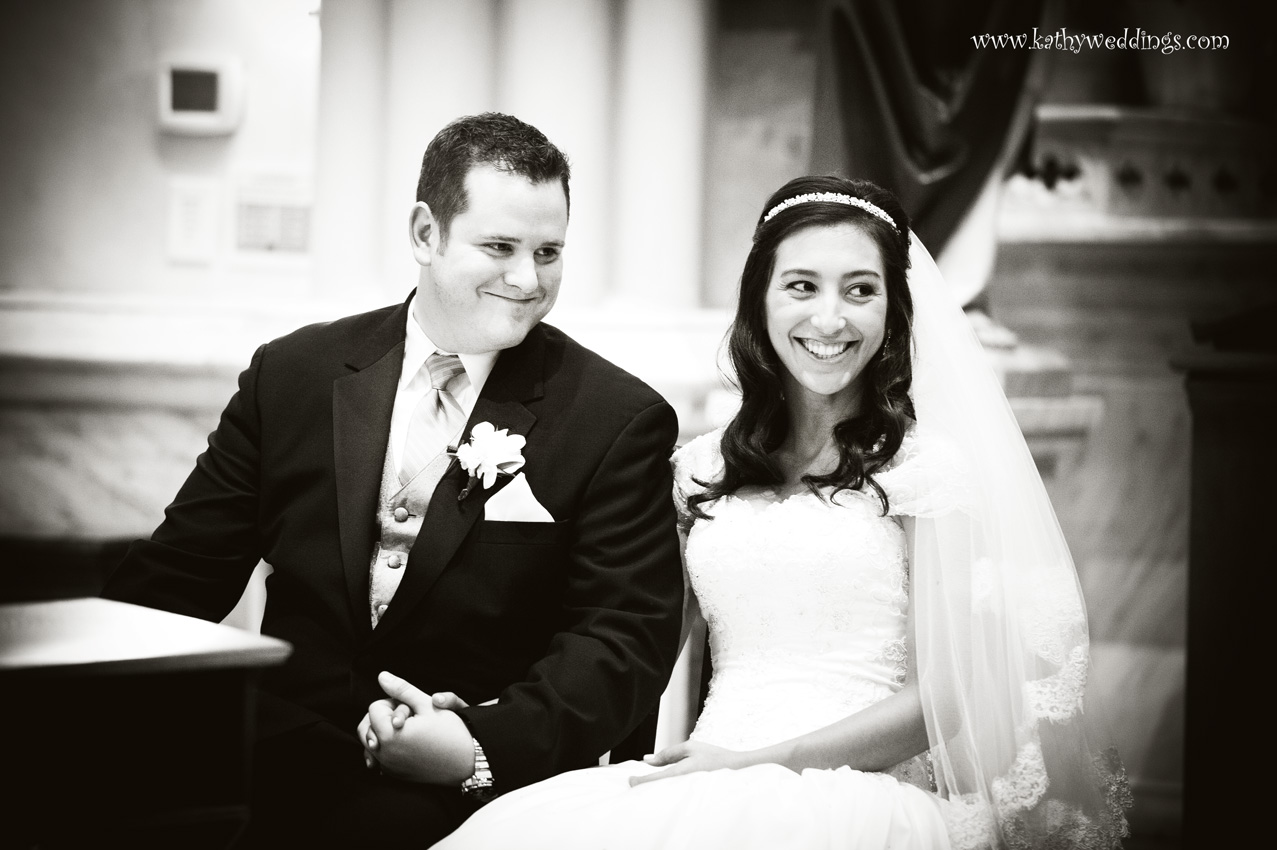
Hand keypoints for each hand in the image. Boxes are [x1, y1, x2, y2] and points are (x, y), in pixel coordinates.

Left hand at [356, 671, 474, 783]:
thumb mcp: (427, 704)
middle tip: (406, 717)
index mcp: (389, 734)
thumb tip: (381, 676)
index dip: (393, 702)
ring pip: (370, 743)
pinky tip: (404, 743)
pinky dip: (386, 748)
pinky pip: (379, 758)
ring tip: (405, 728)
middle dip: (382, 718)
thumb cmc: (450, 732)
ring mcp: (388, 766)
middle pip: (366, 726)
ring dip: (383, 732)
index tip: (411, 708)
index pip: (374, 708)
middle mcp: (384, 754)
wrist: (467, 762)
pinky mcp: (395, 774)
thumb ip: (401, 689)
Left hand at [628, 740, 749, 786]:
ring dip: (655, 788)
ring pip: (664, 794)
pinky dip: (666, 790)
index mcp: (681, 774)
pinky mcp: (693, 795)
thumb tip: (647, 759)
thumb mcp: (690, 748)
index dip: (638, 782)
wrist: (739, 770)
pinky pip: (674, 794)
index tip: (630, 781)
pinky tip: (666, 786)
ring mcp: (688, 793)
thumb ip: (668, 754)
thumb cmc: (715, 757)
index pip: (653, 781)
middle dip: (645, 787)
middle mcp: (683, 786)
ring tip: (650, 783)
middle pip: (656, 791)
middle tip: (636, 783)